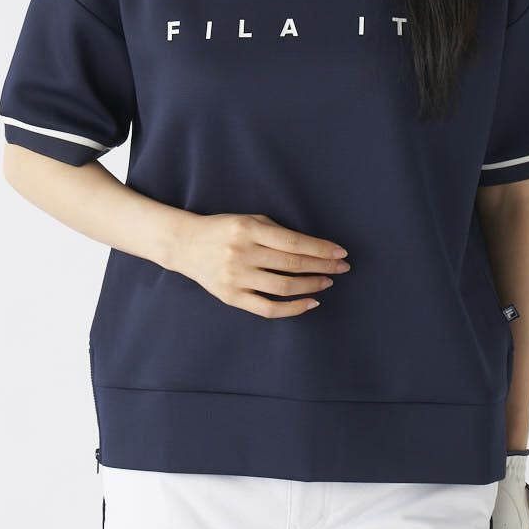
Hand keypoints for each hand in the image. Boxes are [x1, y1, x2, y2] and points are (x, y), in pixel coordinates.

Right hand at [172, 212, 349, 317]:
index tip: (340, 252)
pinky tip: (310, 302)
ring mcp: (235, 277)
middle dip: (322, 266)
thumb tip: (315, 248)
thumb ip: (277, 232)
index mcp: (247, 229)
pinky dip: (293, 308)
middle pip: (291, 264)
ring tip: (327, 281)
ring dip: (311, 285)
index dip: (320, 248)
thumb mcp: (249, 220)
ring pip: (283, 287)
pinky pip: (268, 308)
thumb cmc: (224, 229)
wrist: (186, 245)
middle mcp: (241, 253)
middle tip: (342, 267)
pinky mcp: (231, 297)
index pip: (293, 242)